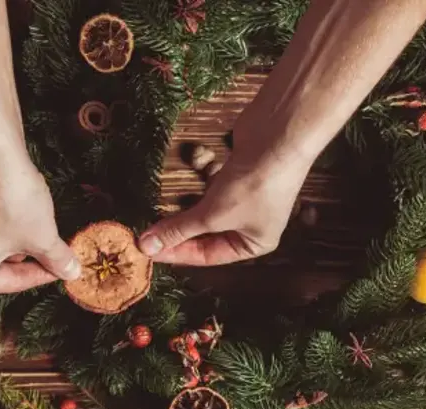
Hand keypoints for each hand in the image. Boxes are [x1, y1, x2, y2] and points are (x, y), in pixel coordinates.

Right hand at [0, 138, 79, 292]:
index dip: (42, 274)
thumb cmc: (11, 199)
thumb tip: (72, 273)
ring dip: (11, 236)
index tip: (63, 267)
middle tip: (52, 248)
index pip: (10, 283)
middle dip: (25, 256)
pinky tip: (14, 203)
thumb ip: (57, 260)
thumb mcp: (43, 236)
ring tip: (37, 225)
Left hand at [138, 142, 311, 264]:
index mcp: (253, 244)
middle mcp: (251, 224)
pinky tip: (180, 187)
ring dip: (184, 210)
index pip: (207, 256)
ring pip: (206, 210)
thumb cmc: (253, 186)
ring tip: (156, 213)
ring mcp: (245, 196)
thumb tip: (147, 247)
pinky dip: (197, 187)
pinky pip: (210, 187)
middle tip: (146, 233)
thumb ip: (178, 230)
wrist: (279, 136)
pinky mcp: (237, 173)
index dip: (176, 253)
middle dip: (178, 232)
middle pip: (206, 234)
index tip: (147, 250)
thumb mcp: (212, 214)